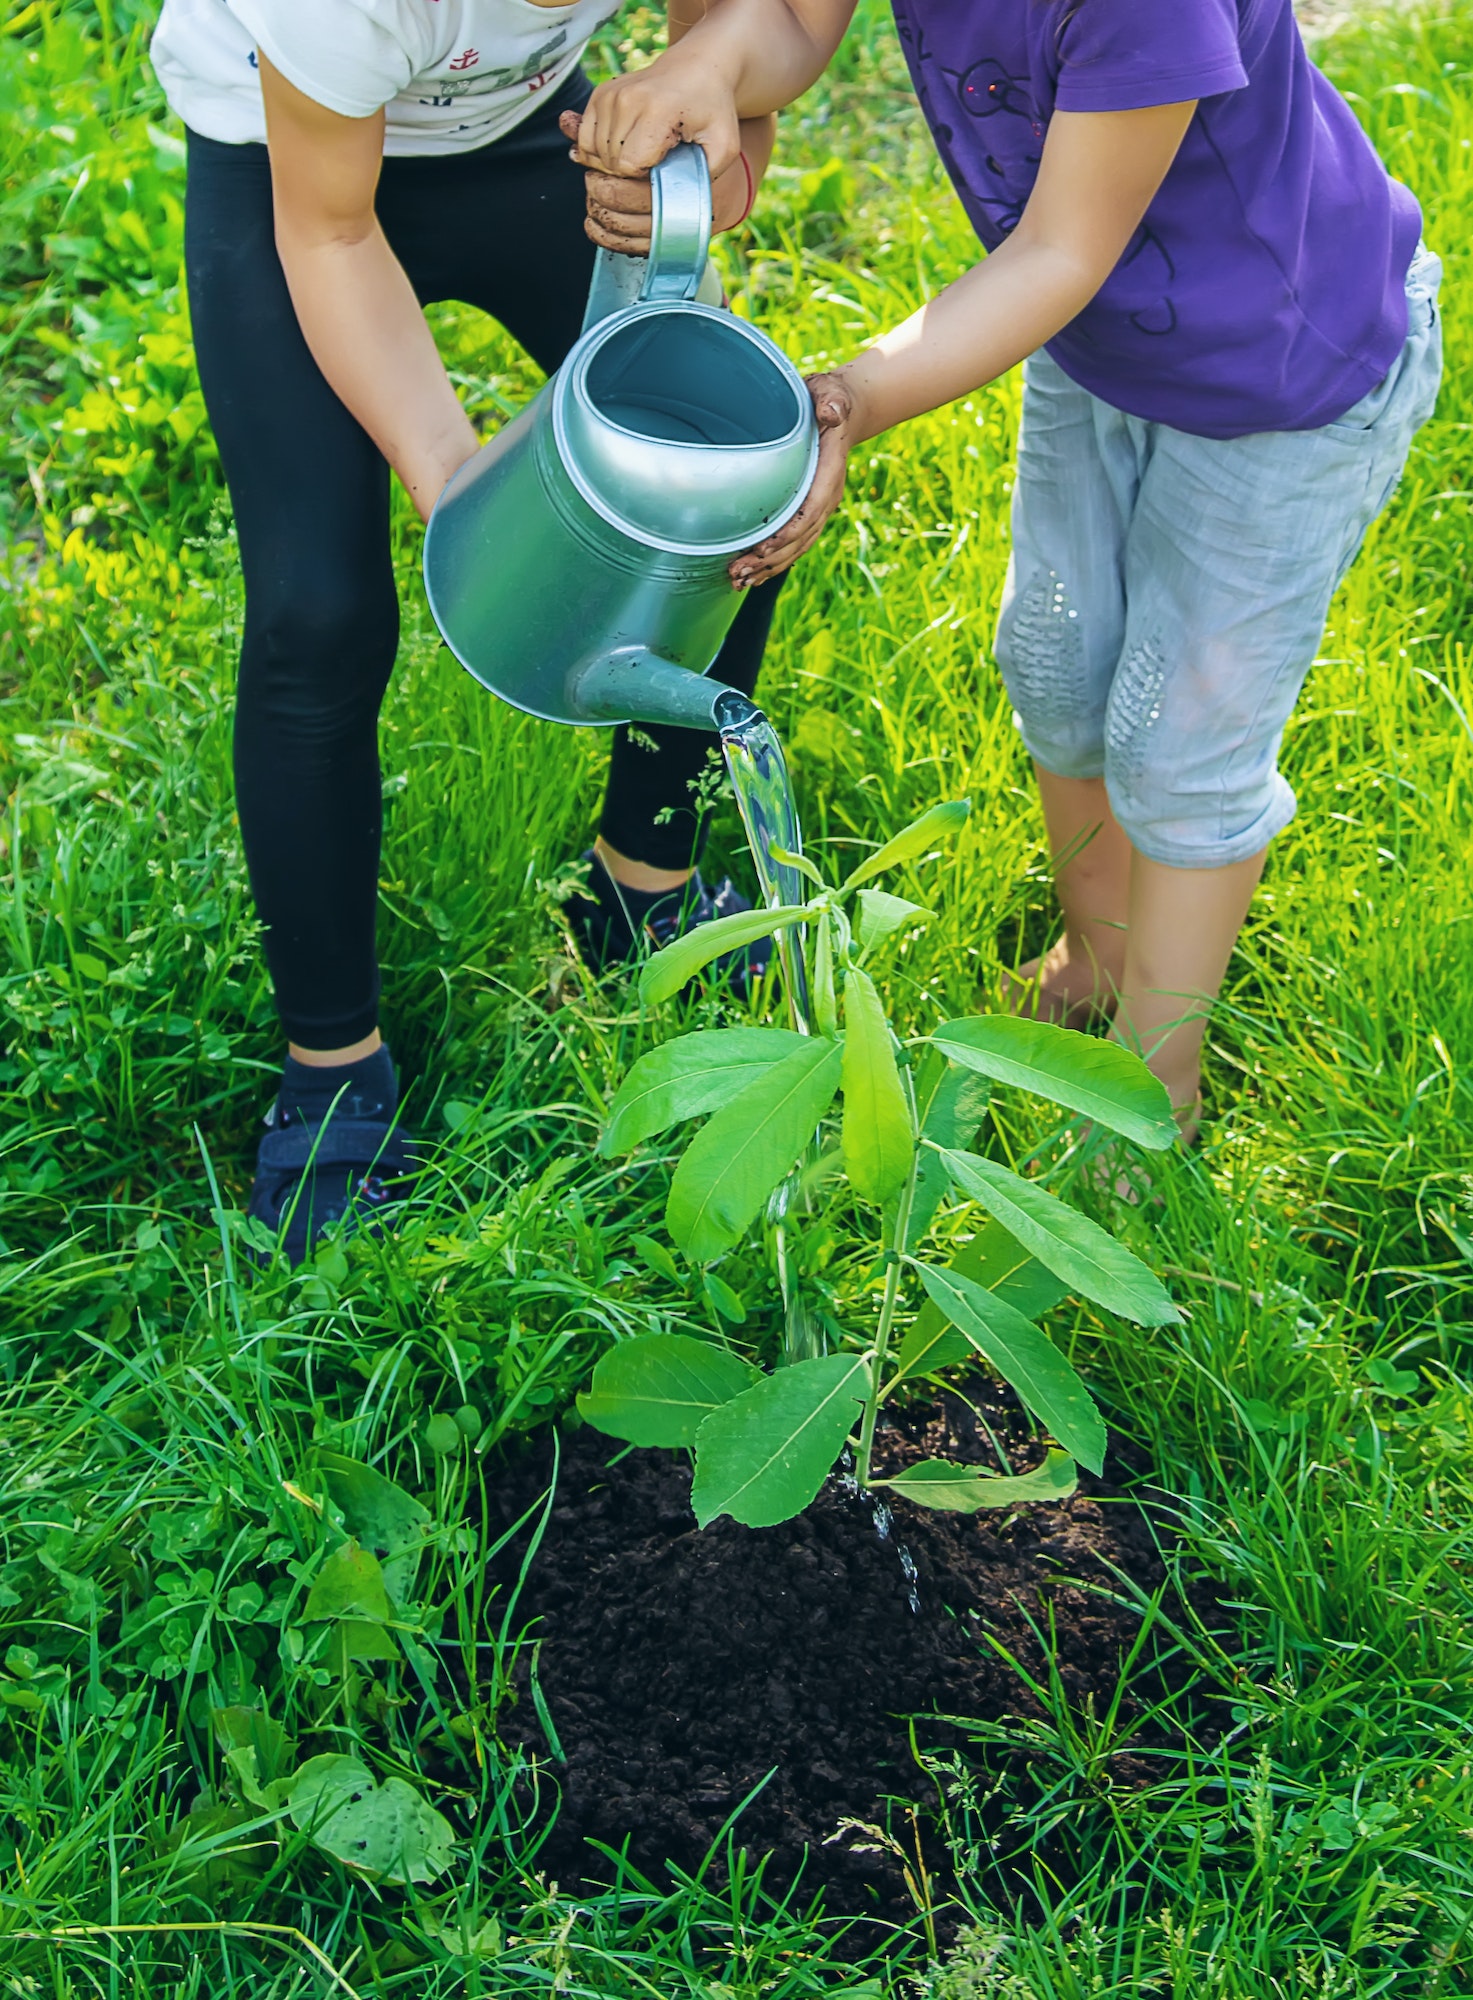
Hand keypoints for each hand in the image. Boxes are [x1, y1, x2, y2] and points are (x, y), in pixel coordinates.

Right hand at [564, 57, 742, 179]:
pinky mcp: (600, 94)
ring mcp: (610, 95)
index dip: (643, 179)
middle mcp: (627, 99)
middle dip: (629, 173)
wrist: (698, 67)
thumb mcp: (724, 148)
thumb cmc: (713, 111)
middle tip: (656, 160)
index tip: (664, 168)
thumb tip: (672, 205)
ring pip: (594, 153)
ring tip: (643, 152)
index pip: (628, 167)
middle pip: (610, 162)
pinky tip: (624, 146)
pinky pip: (586, 140)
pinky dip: (600, 151)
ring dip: (614, 163)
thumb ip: (701, 178)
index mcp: (657, 112)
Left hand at [729, 372, 859, 586]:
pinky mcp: (806, 512)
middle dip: (769, 560)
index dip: (787, 532)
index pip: (810, 510)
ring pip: (795, 548)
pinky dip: (772, 562)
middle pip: (799, 539)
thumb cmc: (829, 399)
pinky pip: (792, 544)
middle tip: (738, 573)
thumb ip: (832, 402)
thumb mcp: (831, 393)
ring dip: (768, 568)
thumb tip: (832, 412)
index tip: (761, 546)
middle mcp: (826, 498)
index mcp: (830, 474)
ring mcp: (816, 509)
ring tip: (739, 582)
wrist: (841, 410)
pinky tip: (751, 575)